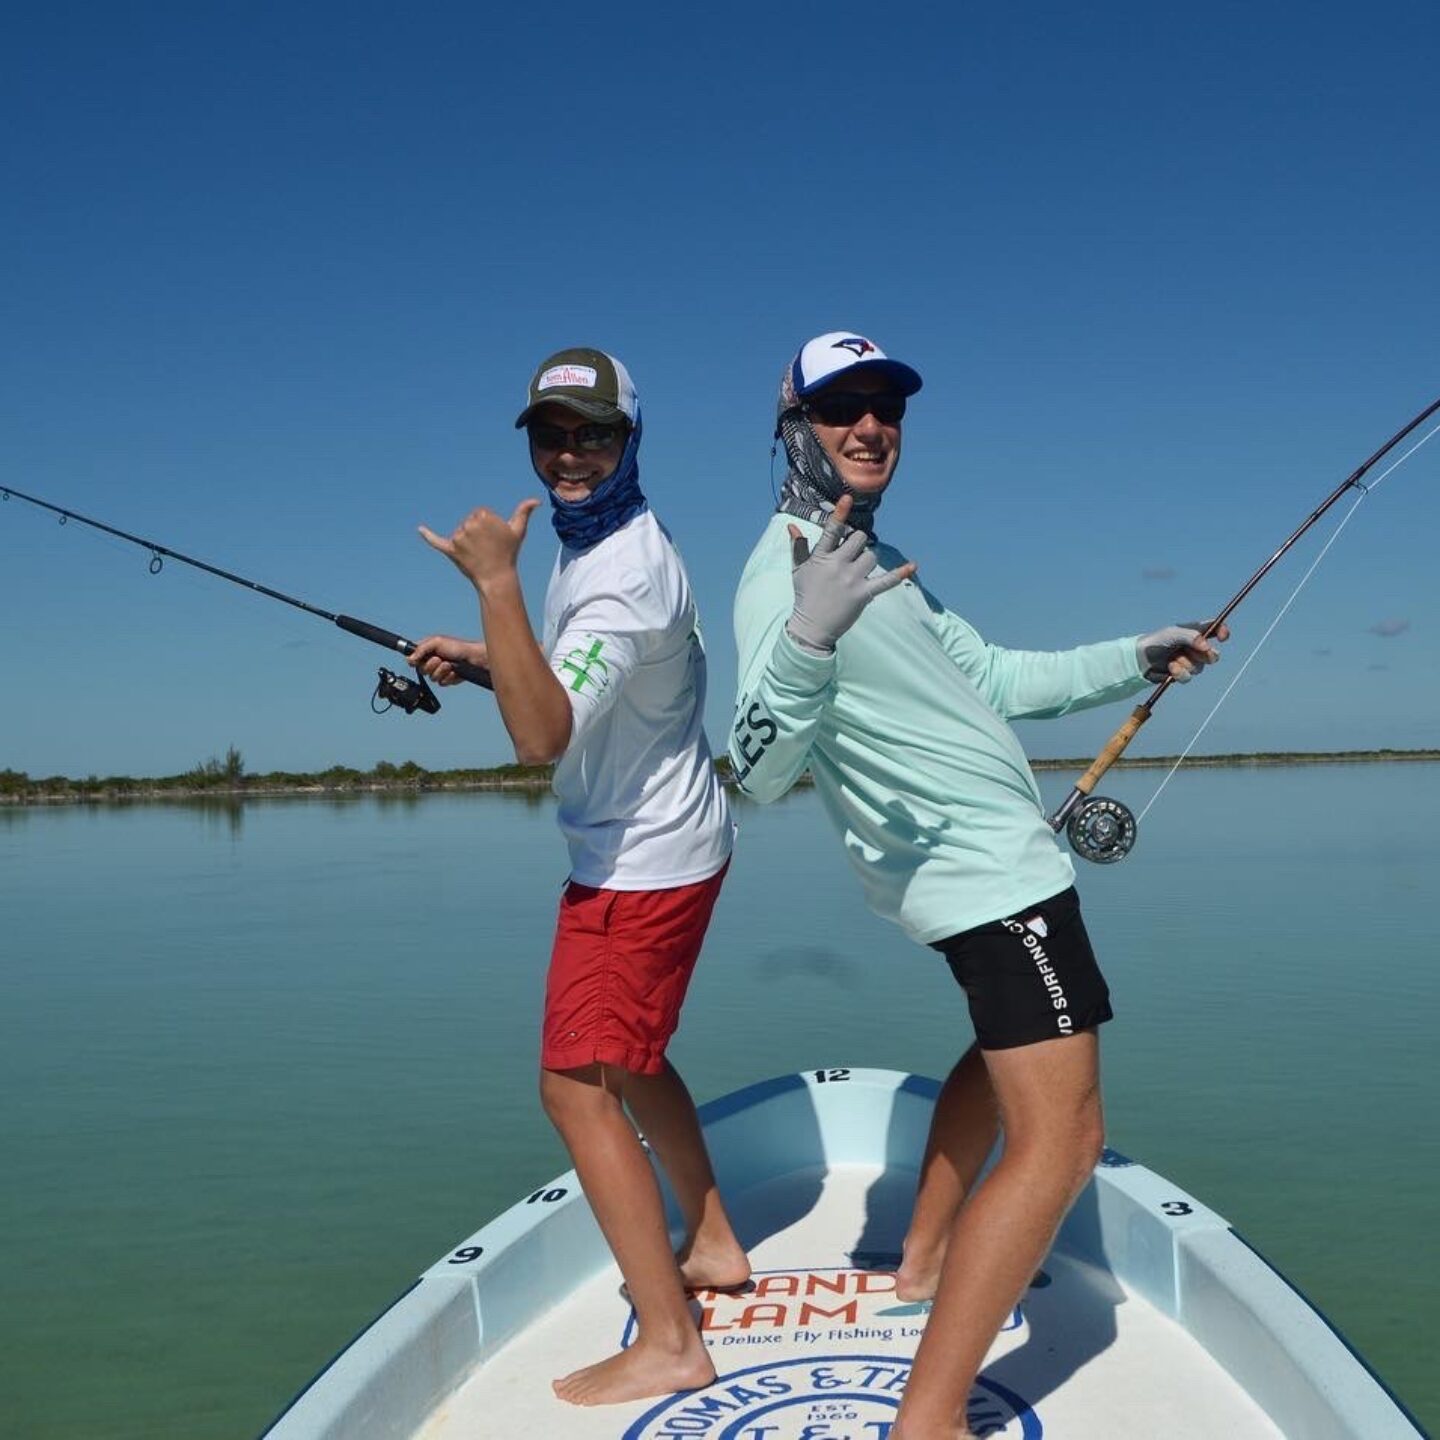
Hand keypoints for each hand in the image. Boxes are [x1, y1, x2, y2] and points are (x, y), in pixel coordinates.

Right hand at [408, 635, 488, 686]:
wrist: (473, 659)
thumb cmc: (457, 647)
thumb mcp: (437, 642)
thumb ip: (421, 649)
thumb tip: (409, 660)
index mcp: (427, 651)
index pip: (412, 658)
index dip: (414, 661)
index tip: (418, 660)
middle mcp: (431, 661)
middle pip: (421, 670)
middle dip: (431, 665)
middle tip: (440, 659)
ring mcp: (439, 671)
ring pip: (431, 678)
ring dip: (441, 671)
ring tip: (450, 665)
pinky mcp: (447, 679)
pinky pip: (441, 683)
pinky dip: (448, 677)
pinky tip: (454, 671)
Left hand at [418, 499, 541, 590]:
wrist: (497, 578)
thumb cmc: (509, 553)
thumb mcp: (518, 531)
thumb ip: (524, 512)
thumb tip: (536, 500)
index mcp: (483, 516)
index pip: (480, 514)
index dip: (488, 526)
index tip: (495, 538)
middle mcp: (469, 525)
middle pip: (469, 522)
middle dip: (477, 533)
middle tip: (488, 547)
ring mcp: (458, 538)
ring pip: (460, 533)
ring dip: (467, 542)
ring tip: (478, 554)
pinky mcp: (450, 550)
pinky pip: (436, 541)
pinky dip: (428, 536)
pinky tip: (420, 529)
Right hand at [785, 494, 916, 653]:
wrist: (812, 628)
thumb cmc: (805, 596)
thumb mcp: (798, 570)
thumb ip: (798, 547)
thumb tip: (792, 527)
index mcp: (821, 558)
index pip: (831, 531)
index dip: (840, 513)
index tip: (847, 498)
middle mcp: (837, 566)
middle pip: (858, 539)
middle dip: (857, 542)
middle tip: (850, 554)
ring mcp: (852, 580)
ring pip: (871, 556)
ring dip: (867, 559)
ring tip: (857, 571)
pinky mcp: (864, 594)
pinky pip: (886, 581)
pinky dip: (900, 574)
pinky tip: (913, 566)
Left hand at [1137, 619, 1230, 682]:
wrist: (1139, 659)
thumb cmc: (1155, 641)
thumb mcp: (1173, 634)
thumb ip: (1191, 636)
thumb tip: (1207, 646)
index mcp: (1194, 632)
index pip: (1215, 629)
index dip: (1223, 632)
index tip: (1223, 638)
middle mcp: (1194, 647)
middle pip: (1213, 654)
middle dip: (1207, 656)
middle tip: (1196, 653)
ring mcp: (1188, 661)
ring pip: (1200, 667)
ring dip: (1186, 664)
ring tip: (1172, 660)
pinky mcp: (1181, 673)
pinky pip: (1188, 677)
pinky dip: (1180, 673)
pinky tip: (1170, 668)